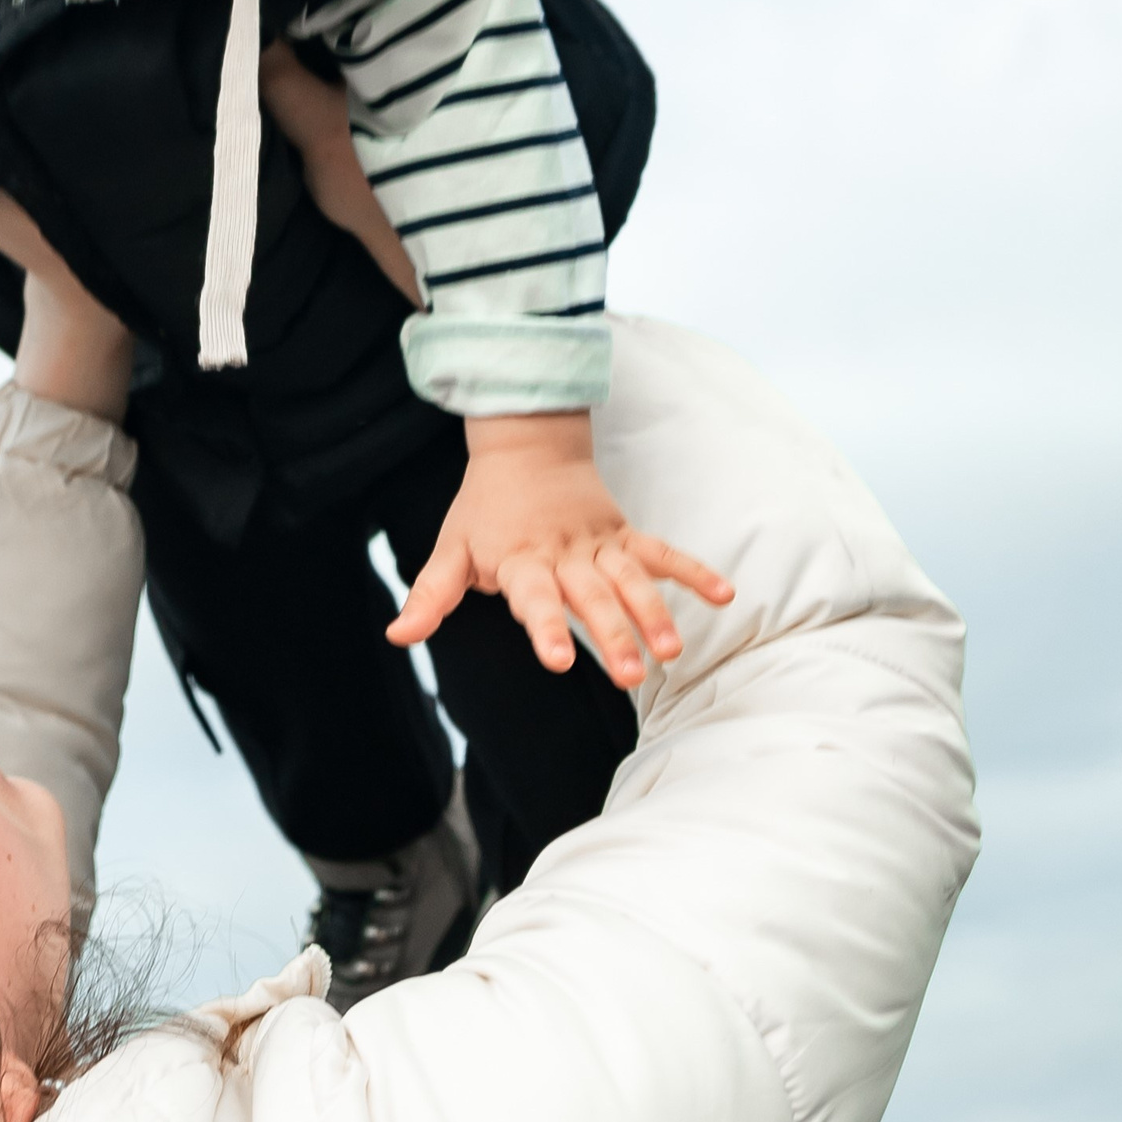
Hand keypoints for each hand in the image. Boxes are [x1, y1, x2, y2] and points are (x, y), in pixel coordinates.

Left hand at [387, 412, 731, 687]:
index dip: (545, 629)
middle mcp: (564, 554)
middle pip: (591, 598)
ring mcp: (600, 543)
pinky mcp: (624, 535)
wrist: (525, 445)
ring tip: (672, 652)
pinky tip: (724, 595)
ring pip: (632, 580)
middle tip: (629, 676)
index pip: (534, 600)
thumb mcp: (448, 549)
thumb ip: (430, 596)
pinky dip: (694, 571)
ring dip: (655, 614)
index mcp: (520, 562)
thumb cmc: (482, 508)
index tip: (558, 662)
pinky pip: (663, 553)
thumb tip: (397, 637)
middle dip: (610, 636)